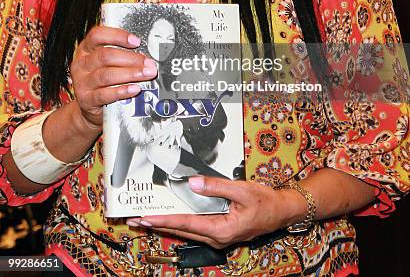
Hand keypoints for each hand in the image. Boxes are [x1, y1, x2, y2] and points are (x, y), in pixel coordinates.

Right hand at [70, 25, 156, 130]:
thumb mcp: (106, 63)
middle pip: (105, 56)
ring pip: (107, 75)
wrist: (88, 106)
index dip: (117, 36)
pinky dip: (122, 91)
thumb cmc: (101, 80)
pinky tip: (134, 89)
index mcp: (85, 49)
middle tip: (148, 63)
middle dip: (131, 58)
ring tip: (146, 74)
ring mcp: (82, 82)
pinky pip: (105, 94)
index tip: (136, 41)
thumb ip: (120, 54)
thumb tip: (144, 54)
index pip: (97, 35)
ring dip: (130, 74)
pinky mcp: (86, 100)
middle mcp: (82, 64)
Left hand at [127, 176, 297, 247]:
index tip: (145, 218)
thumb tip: (192, 184)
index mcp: (221, 230)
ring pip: (186, 231)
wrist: (281, 212)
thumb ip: (215, 187)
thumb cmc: (265, 201)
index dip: (164, 220)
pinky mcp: (220, 232)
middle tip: (135, 220)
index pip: (185, 224)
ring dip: (166, 225)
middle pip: (181, 231)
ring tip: (146, 220)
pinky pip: (195, 228)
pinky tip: (171, 218)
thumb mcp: (241, 190)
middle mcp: (216, 238)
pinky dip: (180, 223)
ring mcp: (218, 237)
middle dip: (157, 225)